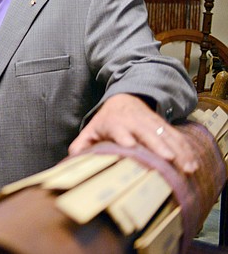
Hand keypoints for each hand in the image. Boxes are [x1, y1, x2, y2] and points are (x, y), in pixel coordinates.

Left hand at [68, 94, 197, 174]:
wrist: (126, 97)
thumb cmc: (107, 120)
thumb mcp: (93, 128)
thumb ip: (82, 143)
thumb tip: (72, 159)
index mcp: (114, 124)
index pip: (118, 130)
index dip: (124, 137)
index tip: (129, 145)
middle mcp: (134, 122)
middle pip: (147, 134)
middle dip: (157, 145)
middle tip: (167, 159)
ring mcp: (151, 123)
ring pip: (166, 137)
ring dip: (178, 152)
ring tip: (186, 168)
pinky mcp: (164, 126)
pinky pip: (177, 138)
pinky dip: (186, 150)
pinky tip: (193, 164)